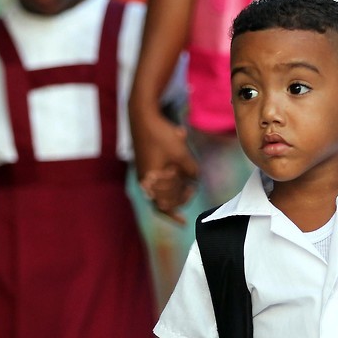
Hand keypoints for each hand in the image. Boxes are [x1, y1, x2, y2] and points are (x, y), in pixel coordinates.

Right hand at [130, 105, 198, 221]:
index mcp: (151, 181)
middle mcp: (145, 180)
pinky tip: (178, 171)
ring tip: (187, 181)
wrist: (143, 116)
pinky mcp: (146, 162)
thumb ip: (191, 172)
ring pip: (161, 188)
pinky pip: (158, 178)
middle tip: (191, 191)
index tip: (183, 222)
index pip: (161, 207)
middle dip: (178, 198)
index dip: (173, 216)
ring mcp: (144, 171)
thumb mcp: (182, 155)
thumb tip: (194, 181)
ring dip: (175, 188)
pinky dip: (169, 179)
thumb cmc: (162, 136)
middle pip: (162, 200)